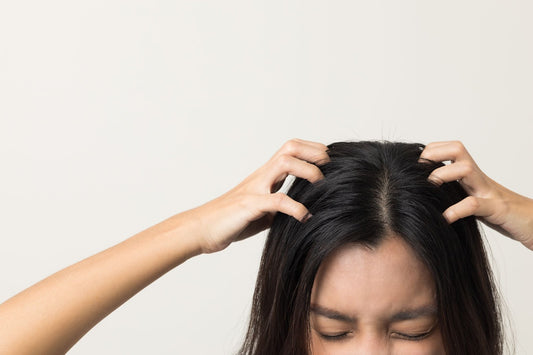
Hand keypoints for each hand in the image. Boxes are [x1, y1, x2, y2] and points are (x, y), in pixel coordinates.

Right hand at [190, 138, 329, 253]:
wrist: (200, 229)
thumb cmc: (230, 221)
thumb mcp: (262, 213)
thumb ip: (279, 208)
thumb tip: (302, 213)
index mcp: (265, 177)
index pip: (291, 150)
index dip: (312, 150)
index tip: (330, 161)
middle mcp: (261, 177)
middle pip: (289, 148)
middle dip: (314, 152)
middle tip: (330, 166)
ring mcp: (255, 189)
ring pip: (284, 163)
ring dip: (307, 170)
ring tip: (321, 184)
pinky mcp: (249, 206)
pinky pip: (276, 201)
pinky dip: (295, 207)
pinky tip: (305, 216)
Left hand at [419, 140, 532, 249]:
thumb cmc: (499, 213)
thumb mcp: (471, 199)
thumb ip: (453, 193)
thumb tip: (422, 194)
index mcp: (471, 175)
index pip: (450, 148)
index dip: (430, 151)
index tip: (415, 166)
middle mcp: (478, 178)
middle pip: (458, 149)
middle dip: (434, 155)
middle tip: (422, 173)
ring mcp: (488, 191)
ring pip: (466, 169)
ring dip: (443, 175)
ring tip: (431, 189)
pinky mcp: (496, 209)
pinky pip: (475, 204)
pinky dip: (457, 210)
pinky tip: (446, 218)